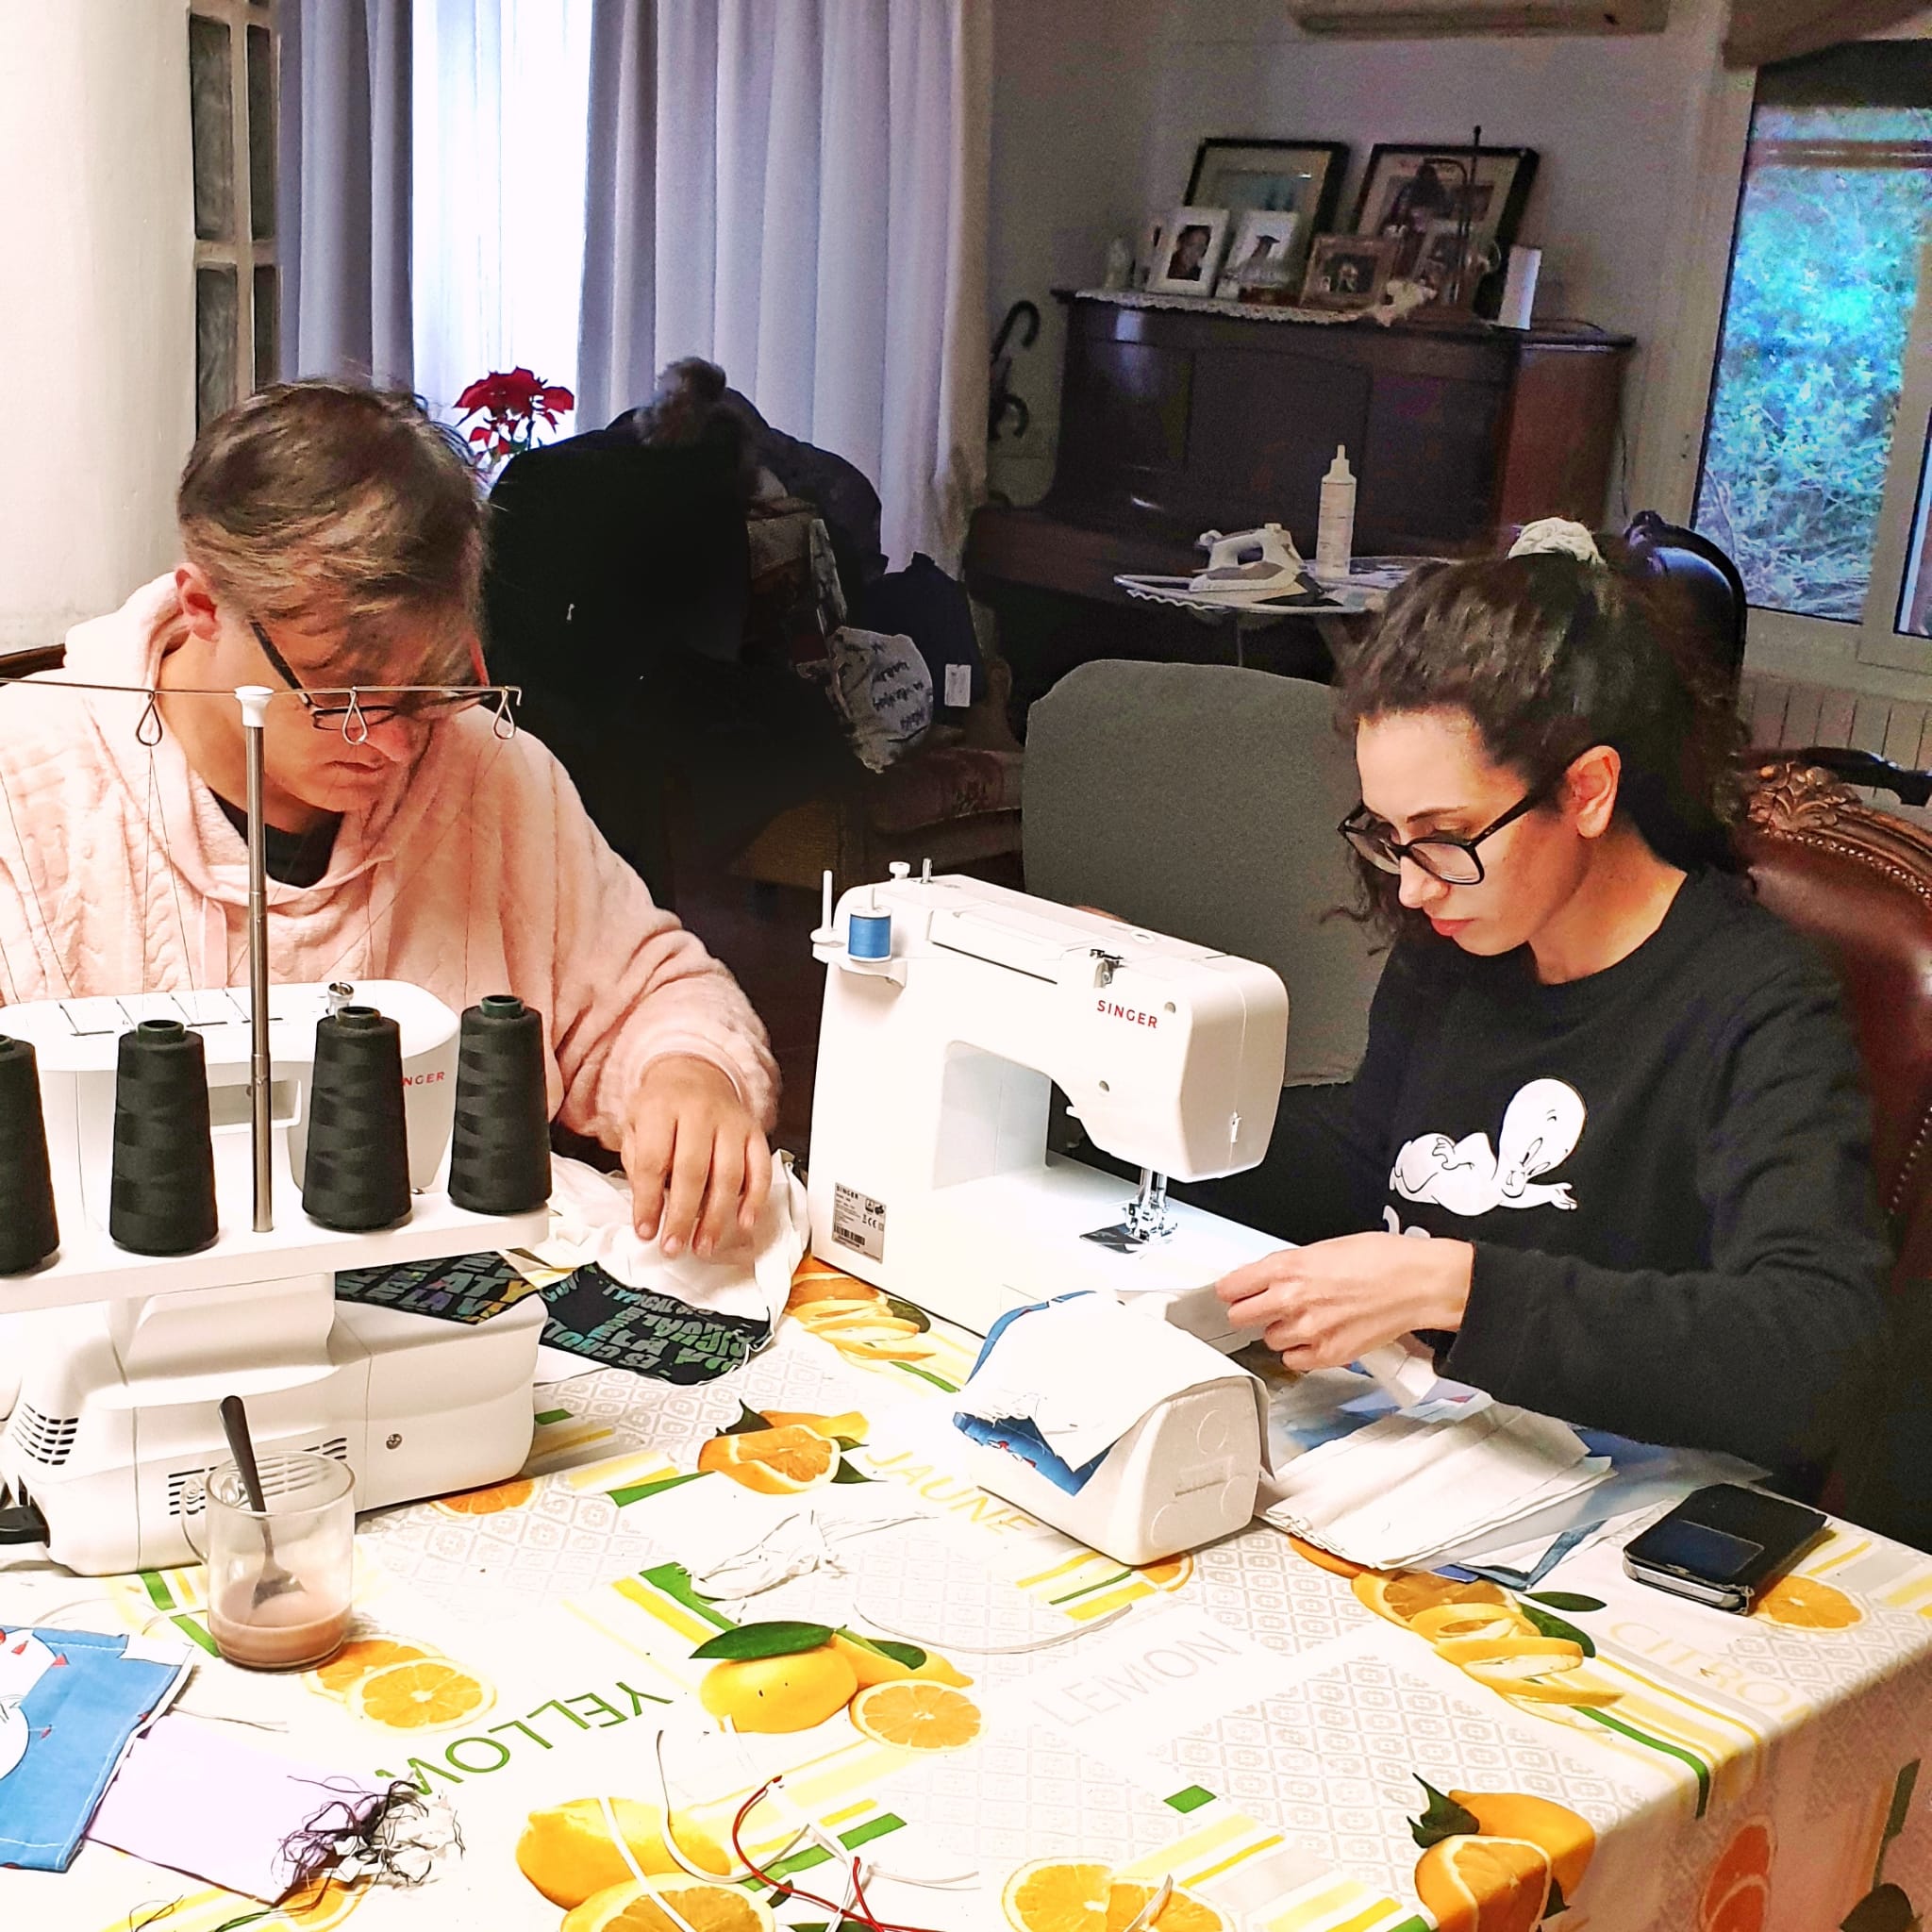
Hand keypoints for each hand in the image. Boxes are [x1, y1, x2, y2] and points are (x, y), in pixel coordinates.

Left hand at [621, 1056, 772, 1259]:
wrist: (695, 1071)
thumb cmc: (663, 1105)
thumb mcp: (635, 1125)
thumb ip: (638, 1165)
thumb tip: (648, 1213)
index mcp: (662, 1108)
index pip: (653, 1161)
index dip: (647, 1201)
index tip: (645, 1230)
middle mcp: (699, 1112)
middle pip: (692, 1171)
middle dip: (682, 1216)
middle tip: (673, 1246)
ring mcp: (731, 1122)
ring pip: (729, 1175)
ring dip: (716, 1217)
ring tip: (703, 1245)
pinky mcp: (754, 1132)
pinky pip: (760, 1169)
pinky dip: (755, 1199)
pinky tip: (744, 1222)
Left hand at [1214, 1233, 1473, 1372]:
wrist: (1417, 1283)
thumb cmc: (1381, 1259)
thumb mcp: (1324, 1248)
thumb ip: (1291, 1267)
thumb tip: (1268, 1279)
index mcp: (1288, 1267)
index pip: (1231, 1287)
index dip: (1231, 1290)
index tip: (1231, 1293)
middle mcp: (1292, 1300)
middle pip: (1240, 1317)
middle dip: (1249, 1311)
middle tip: (1262, 1308)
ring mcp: (1308, 1331)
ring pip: (1269, 1340)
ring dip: (1280, 1331)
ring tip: (1305, 1318)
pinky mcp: (1327, 1355)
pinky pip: (1294, 1361)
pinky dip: (1301, 1352)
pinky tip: (1317, 1337)